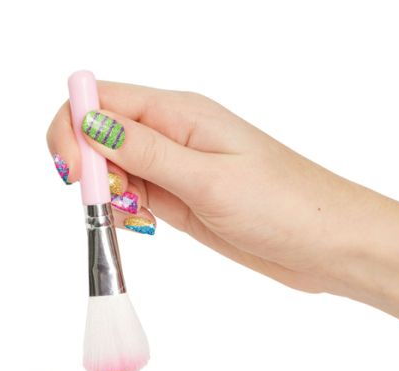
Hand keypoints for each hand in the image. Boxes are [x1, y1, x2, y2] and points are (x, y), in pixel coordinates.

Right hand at [47, 82, 398, 346]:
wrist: (324, 245)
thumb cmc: (284, 205)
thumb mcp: (209, 178)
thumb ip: (146, 153)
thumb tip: (89, 122)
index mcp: (179, 114)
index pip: (100, 99)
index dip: (73, 129)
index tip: (77, 174)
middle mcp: (171, 135)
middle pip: (98, 134)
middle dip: (87, 168)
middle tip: (113, 202)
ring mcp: (174, 169)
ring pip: (111, 169)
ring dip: (105, 196)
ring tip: (138, 218)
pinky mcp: (178, 199)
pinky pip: (132, 197)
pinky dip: (123, 213)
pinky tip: (144, 227)